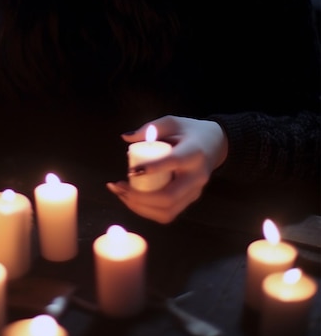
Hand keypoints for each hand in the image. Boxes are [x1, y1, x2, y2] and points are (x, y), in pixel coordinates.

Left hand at [106, 115, 227, 222]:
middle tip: (119, 186)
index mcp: (193, 153)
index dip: (152, 168)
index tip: (130, 171)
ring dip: (140, 208)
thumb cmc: (191, 131)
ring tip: (121, 194)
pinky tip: (132, 200)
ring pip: (167, 211)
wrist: (217, 144)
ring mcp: (195, 192)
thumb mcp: (172, 122)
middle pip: (168, 197)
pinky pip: (168, 213)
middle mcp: (196, 177)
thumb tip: (126, 138)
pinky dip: (147, 211)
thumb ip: (150, 128)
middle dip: (139, 197)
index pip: (173, 162)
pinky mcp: (190, 200)